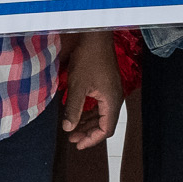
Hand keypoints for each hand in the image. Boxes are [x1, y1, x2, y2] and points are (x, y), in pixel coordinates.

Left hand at [61, 33, 122, 150]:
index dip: (91, 139)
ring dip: (87, 123)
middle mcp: (115, 98)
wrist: (94, 37)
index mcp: (112, 101)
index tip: (77, 144)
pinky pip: (100, 105)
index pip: (105, 129)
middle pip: (104, 124)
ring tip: (72, 129)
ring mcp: (111, 91)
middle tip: (71, 138)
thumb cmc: (88, 59)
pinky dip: (89, 112)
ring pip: (101, 115)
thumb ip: (73, 109)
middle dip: (88, 133)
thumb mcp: (77, 86)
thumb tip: (67, 128)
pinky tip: (78, 114)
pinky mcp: (106, 85)